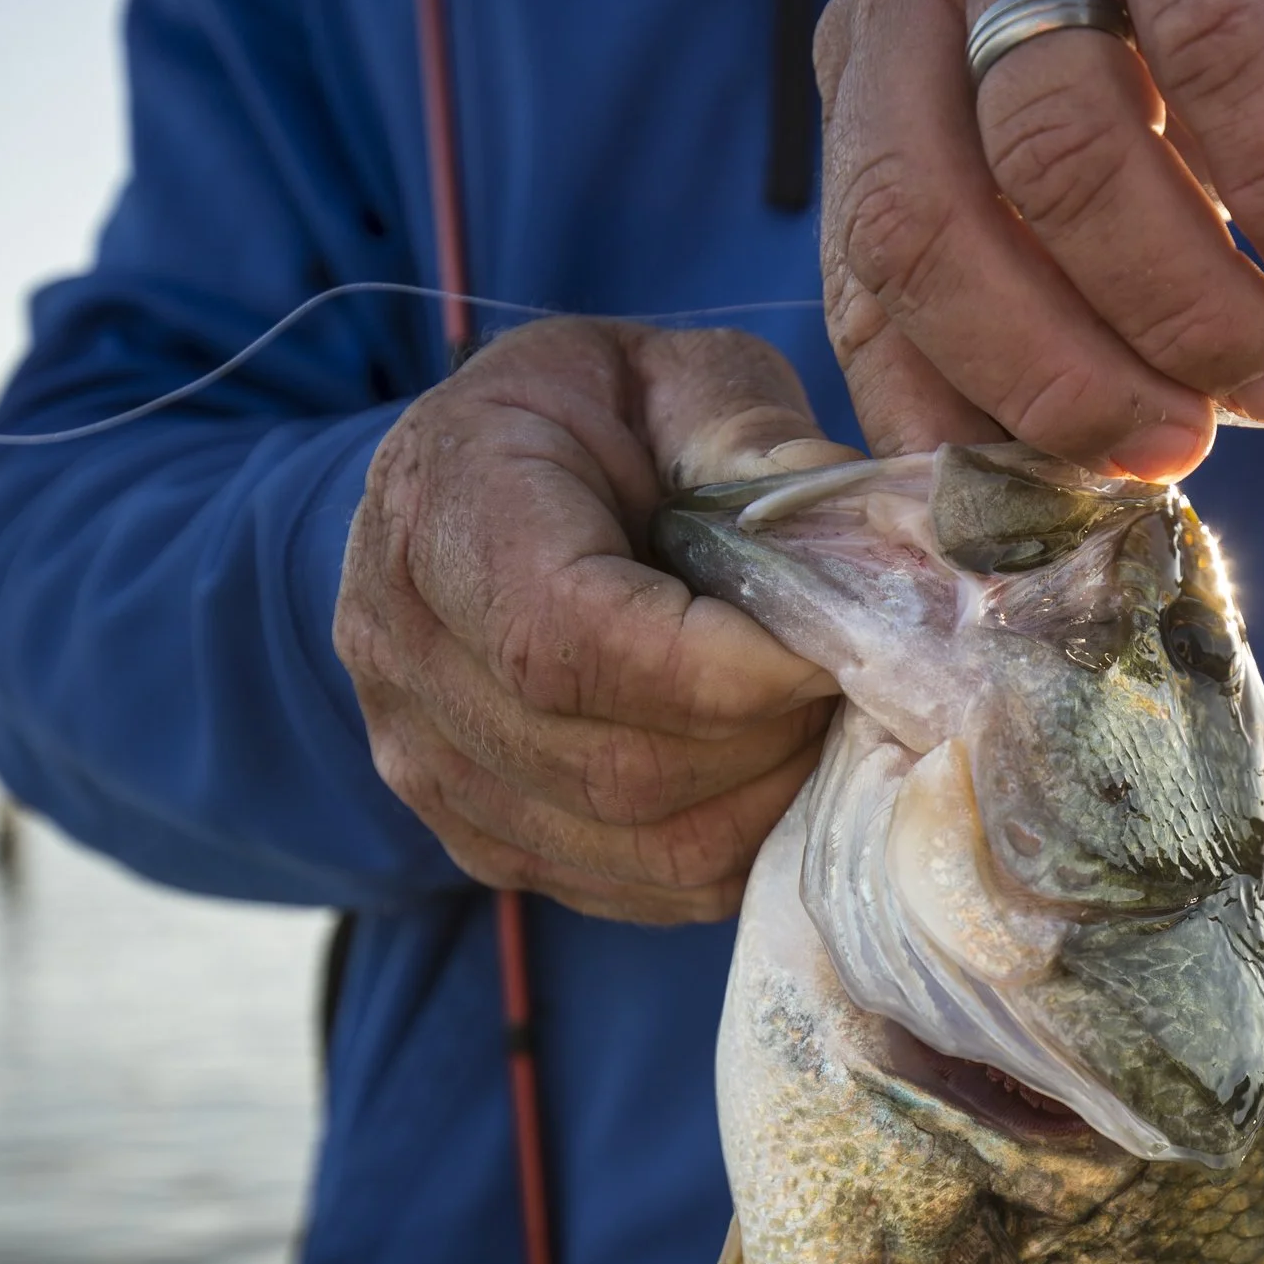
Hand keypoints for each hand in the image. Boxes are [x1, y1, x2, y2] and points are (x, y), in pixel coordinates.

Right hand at [334, 319, 860, 923]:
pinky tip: (769, 776)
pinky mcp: (472, 832)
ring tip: (818, 725)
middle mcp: (398, 646)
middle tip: (850, 686)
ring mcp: (421, 758)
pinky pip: (625, 888)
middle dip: (765, 739)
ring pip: (631, 845)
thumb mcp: (674, 375)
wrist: (481, 481)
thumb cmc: (597, 415)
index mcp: (440, 505)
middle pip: (613, 763)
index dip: (724, 671)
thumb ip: (754, 440)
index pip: (570, 639)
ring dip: (760, 802)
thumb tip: (865, 544)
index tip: (834, 650)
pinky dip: (725, 852)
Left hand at [816, 0, 1263, 481]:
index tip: (1065, 509)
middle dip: (1056, 377)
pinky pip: (1215, 51)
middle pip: (924, 220)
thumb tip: (1047, 493)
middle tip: (1176, 449)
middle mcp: (914, 4)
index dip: (962, 415)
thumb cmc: (1165, 67)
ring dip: (1184, 306)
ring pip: (1058, 150)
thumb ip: (1032, 291)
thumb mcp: (1064, 172)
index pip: (869, 279)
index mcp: (874, 87)